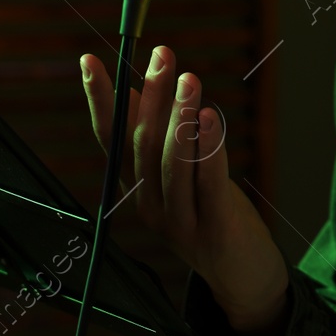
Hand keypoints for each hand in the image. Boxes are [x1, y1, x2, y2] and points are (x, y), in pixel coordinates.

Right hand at [80, 47, 289, 335]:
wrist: (244, 278)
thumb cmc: (212, 215)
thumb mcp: (180, 175)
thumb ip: (157, 138)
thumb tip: (134, 90)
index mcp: (138, 190)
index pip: (110, 140)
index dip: (100, 100)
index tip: (91, 59)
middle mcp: (150, 206)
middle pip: (143, 144)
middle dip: (152, 96)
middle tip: (163, 56)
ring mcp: (179, 223)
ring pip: (172, 163)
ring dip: (180, 116)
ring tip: (188, 78)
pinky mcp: (212, 231)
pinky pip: (208, 184)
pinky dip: (208, 148)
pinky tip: (211, 117)